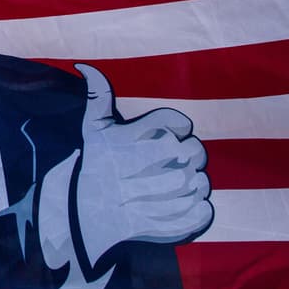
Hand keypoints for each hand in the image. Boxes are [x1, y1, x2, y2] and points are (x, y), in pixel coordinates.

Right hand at [72, 64, 211, 266]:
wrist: (86, 214)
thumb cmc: (96, 164)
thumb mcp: (93, 128)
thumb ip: (98, 96)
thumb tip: (86, 65)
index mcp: (133, 138)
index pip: (178, 123)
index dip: (177, 128)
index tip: (163, 137)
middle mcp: (148, 164)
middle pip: (196, 151)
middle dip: (190, 154)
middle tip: (174, 162)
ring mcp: (161, 196)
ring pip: (202, 182)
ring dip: (195, 182)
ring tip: (176, 185)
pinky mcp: (171, 223)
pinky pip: (202, 211)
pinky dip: (199, 209)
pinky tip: (182, 205)